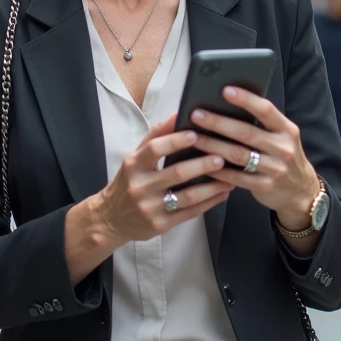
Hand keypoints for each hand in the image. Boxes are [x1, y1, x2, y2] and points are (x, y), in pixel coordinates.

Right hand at [92, 115, 232, 246]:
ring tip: (229, 177)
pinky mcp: (160, 225)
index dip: (175, 141)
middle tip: (222, 156)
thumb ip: (155, 137)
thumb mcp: (134, 159)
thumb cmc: (128, 182)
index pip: (155, 149)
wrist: (111, 219)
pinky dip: (209, 203)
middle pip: (176, 173)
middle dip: (202, 165)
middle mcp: (140, 186)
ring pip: (187, 196)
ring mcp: (150, 208)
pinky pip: (189, 213)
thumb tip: (176, 115)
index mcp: (133, 165)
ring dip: (211, 187)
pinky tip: (222, 194)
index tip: (196, 133)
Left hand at [190, 86, 320, 232]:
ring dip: (213, 145)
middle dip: (219, 122)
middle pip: (246, 133)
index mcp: (287, 130)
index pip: (266, 110)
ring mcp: (275, 169)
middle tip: (196, 114)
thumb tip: (226, 105)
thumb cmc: (281, 155)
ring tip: (193, 138)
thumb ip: (261, 124)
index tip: (225, 90)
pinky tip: (202, 162)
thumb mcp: (280, 136)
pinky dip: (218, 170)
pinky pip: (236, 178)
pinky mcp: (265, 186)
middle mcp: (283, 148)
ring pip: (238, 155)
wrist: (300, 190)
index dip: (246, 99)